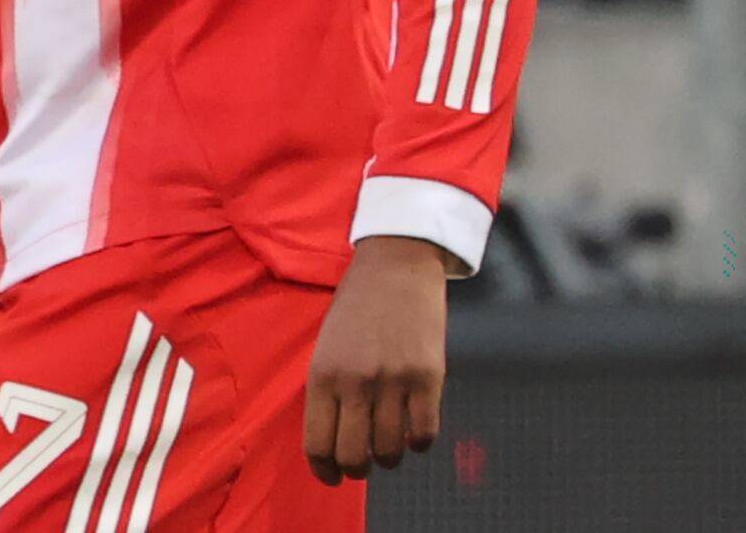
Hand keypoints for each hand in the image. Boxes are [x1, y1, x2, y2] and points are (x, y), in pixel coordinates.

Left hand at [304, 235, 453, 484]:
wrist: (395, 267)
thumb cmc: (356, 308)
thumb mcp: (326, 346)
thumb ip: (329, 391)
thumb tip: (333, 441)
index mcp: (322, 374)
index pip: (317, 444)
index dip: (325, 470)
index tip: (332, 476)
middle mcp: (354, 382)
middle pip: (353, 456)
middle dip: (357, 469)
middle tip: (363, 462)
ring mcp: (393, 381)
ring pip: (390, 451)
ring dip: (390, 456)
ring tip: (390, 442)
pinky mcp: (428, 378)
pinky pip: (425, 434)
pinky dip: (420, 441)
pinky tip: (415, 428)